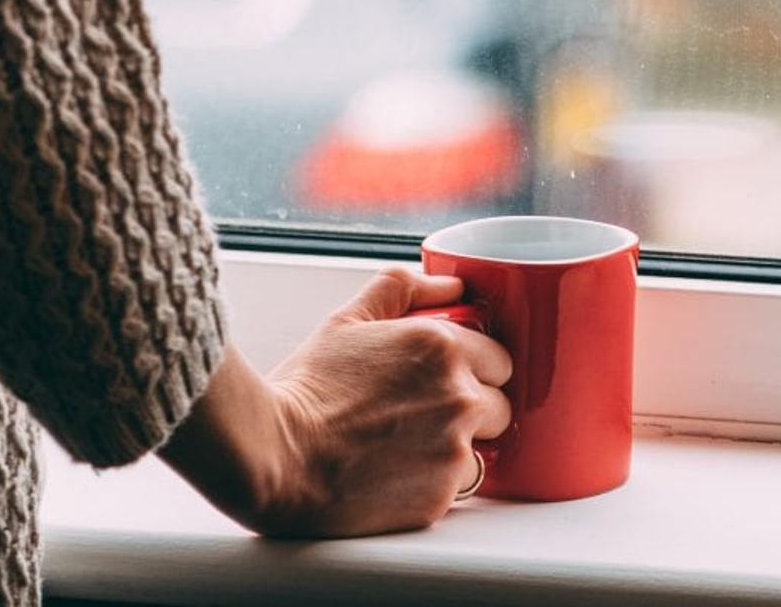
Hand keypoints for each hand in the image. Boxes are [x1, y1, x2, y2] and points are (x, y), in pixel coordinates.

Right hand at [247, 267, 513, 538]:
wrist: (279, 457)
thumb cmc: (307, 389)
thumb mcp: (347, 319)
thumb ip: (402, 289)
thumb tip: (450, 284)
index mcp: (443, 346)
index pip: (500, 357)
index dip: (474, 367)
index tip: (446, 378)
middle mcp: (459, 396)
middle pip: (501, 404)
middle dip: (473, 407)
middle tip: (425, 412)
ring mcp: (454, 450)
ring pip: (482, 447)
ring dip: (456, 446)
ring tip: (406, 445)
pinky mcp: (441, 496)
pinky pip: (456, 486)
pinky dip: (435, 481)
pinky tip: (396, 471)